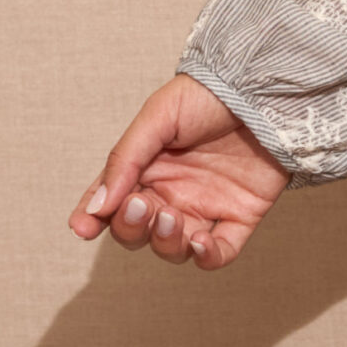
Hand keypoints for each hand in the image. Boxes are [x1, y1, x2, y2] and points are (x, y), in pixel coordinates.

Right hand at [68, 73, 290, 269]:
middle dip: (131, 227)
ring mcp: (206, 206)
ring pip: (173, 248)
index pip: (111, 202)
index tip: (83, 227)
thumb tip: (98, 206)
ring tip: (171, 217)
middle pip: (138, 231)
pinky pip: (219, 253)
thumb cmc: (207, 95)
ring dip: (164, 243)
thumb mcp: (158, 117)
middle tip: (141, 205)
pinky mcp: (240, 216)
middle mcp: (173, 192)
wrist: (264, 88)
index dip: (92, 218)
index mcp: (148, 168)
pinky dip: (207, 257)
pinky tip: (201, 242)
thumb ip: (126, 160)